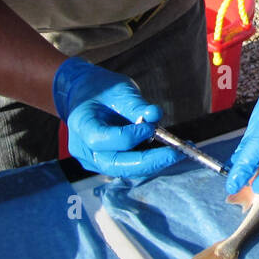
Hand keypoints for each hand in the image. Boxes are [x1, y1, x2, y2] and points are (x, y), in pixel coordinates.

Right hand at [52, 57, 183, 177]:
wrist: (84, 95)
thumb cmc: (101, 89)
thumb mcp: (119, 89)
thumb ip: (136, 104)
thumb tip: (155, 116)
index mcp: (81, 124)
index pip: (103, 140)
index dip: (129, 136)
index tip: (151, 127)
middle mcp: (83, 148)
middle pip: (116, 165)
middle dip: (149, 162)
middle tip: (177, 154)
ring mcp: (93, 160)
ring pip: (124, 169)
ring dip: (152, 163)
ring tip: (177, 152)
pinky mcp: (105, 164)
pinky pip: (127, 166)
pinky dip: (147, 161)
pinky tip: (165, 152)